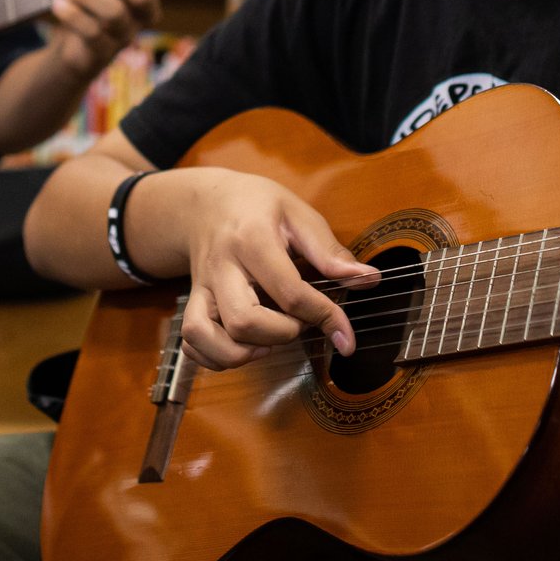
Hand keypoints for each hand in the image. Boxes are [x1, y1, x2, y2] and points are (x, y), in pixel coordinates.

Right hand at [175, 169, 377, 369]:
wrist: (206, 202)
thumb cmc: (257, 206)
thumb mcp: (297, 214)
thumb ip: (330, 250)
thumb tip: (368, 279)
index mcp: (252, 239)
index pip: (289, 292)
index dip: (324, 318)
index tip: (346, 335)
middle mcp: (221, 266)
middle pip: (243, 321)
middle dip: (281, 335)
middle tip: (298, 323)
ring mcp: (201, 287)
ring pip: (205, 336)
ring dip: (243, 353)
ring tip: (268, 342)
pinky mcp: (192, 302)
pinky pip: (191, 343)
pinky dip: (214, 357)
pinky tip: (242, 348)